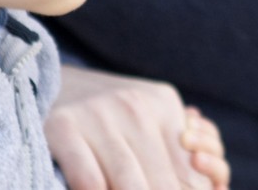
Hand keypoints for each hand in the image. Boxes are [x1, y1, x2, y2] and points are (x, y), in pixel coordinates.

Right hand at [47, 64, 231, 189]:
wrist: (46, 78)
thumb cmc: (105, 111)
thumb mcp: (146, 115)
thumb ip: (173, 152)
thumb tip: (211, 188)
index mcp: (163, 104)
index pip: (188, 169)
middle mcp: (135, 107)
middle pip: (162, 181)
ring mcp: (99, 115)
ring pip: (128, 182)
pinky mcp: (64, 127)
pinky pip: (89, 179)